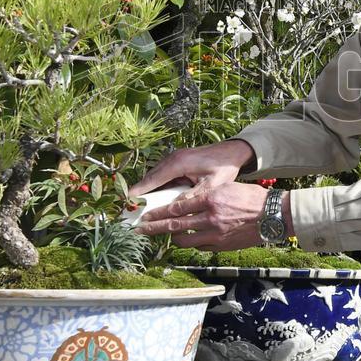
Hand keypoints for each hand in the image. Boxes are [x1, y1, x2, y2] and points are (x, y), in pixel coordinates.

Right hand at [129, 139, 255, 197]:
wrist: (234, 151)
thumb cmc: (224, 167)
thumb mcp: (211, 186)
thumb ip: (193, 196)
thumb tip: (175, 209)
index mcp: (178, 163)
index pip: (153, 179)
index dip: (139, 191)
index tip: (127, 202)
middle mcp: (173, 158)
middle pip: (150, 177)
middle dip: (140, 193)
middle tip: (129, 209)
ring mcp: (175, 158)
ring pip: (156, 175)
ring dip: (148, 189)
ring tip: (139, 206)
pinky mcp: (178, 160)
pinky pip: (163, 174)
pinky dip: (157, 185)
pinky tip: (156, 198)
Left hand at [135, 181, 268, 250]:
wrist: (272, 215)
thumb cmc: (250, 198)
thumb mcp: (225, 188)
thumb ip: (204, 196)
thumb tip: (184, 203)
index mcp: (210, 199)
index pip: (176, 207)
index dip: (158, 213)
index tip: (146, 215)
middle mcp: (210, 218)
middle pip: (174, 226)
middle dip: (154, 228)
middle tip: (140, 230)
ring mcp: (215, 234)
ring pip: (184, 240)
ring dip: (171, 237)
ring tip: (163, 234)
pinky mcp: (221, 246)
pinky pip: (198, 246)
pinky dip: (190, 242)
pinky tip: (187, 239)